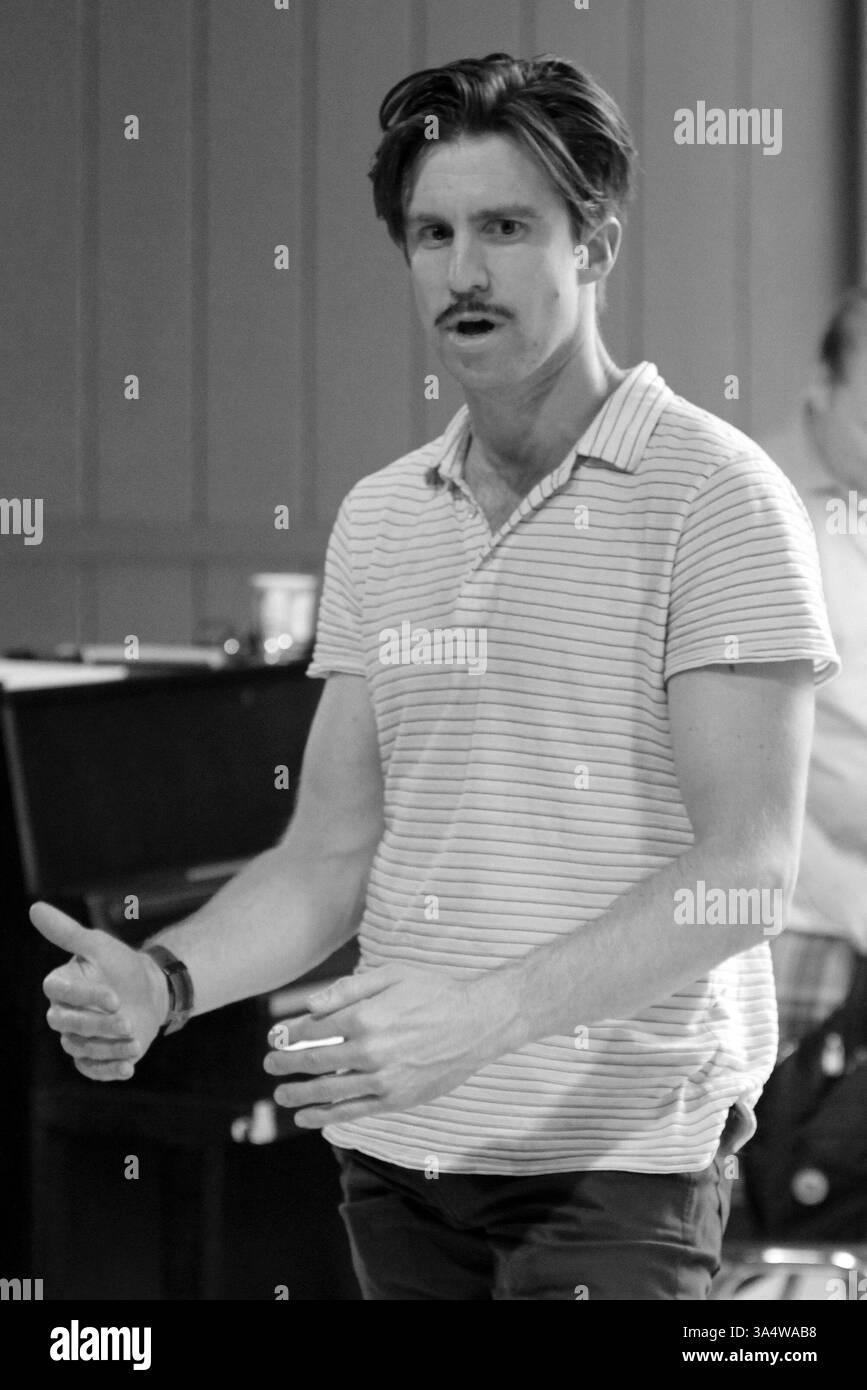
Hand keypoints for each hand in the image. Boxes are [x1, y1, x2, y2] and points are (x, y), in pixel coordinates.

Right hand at [32, 901, 167, 1080]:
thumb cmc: (121, 964)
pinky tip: (129, 1068)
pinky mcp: (93, 1056)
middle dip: (98, 1026)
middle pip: (67, 1025)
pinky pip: (92, 1069)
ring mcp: (77, 1037)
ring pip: (81, 1048)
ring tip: (136, 1040)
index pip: (59, 992)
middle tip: (127, 1021)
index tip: (115, 998)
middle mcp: (64, 1012)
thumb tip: (34, 907)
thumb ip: (66, 931)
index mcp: (61, 985)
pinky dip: (109, 1071)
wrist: (151, 990)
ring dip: (109, 1047)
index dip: (85, 997)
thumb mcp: (98, 944)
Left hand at [263, 963, 514, 1127]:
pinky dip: (327, 1117)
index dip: (288, 1034)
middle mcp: (370, 1051)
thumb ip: (347, 989)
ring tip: (280, 1095)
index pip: (313, 1030)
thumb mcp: (391, 975)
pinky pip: (353, 1112)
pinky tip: (309, 1118)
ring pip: (328, 1091)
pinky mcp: (396, 1099)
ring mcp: (383, 1080)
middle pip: (315, 1062)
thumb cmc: (433, 991)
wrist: (478, 1022)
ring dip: (299, 1094)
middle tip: (269, 1063)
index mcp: (365, 1017)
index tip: (273, 1036)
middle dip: (286, 1063)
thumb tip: (309, 1005)